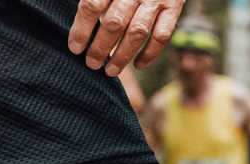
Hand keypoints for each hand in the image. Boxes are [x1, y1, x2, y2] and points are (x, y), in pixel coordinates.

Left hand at [67, 0, 183, 76]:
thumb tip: (78, 24)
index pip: (91, 6)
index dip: (81, 30)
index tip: (75, 48)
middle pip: (113, 23)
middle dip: (100, 48)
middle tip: (92, 63)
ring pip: (137, 33)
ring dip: (122, 56)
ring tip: (110, 71)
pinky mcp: (174, 6)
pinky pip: (162, 36)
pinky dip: (150, 54)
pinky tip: (138, 64)